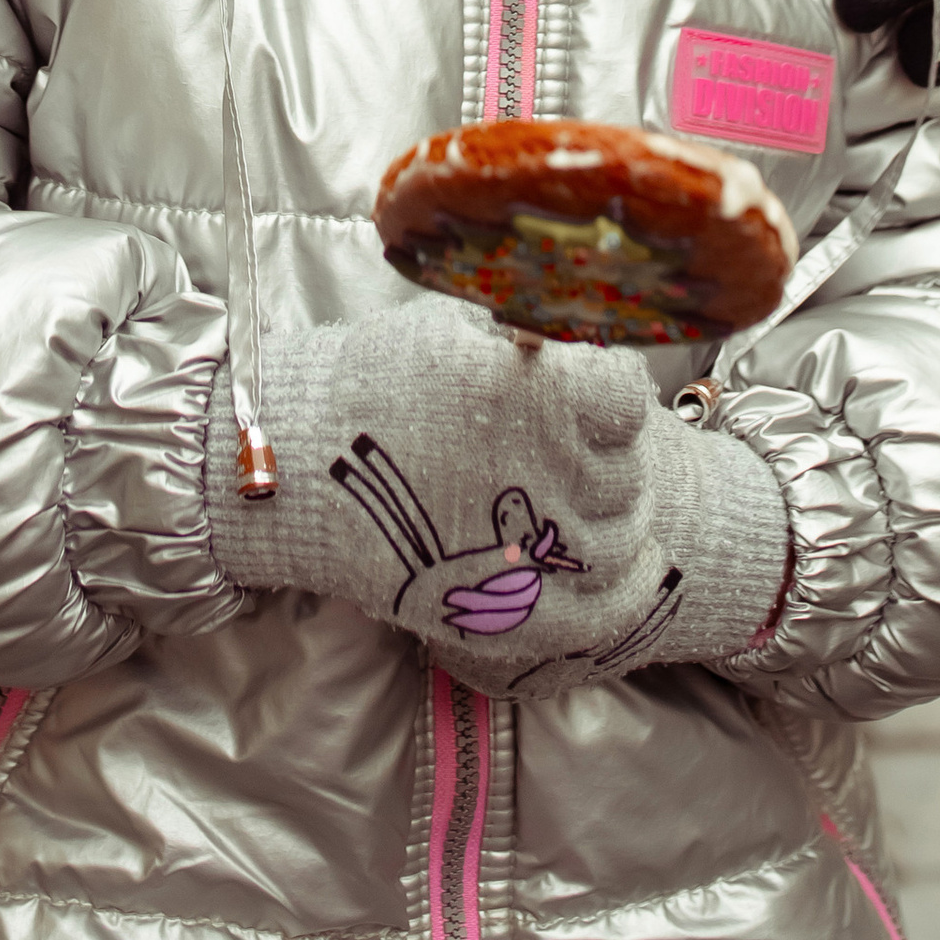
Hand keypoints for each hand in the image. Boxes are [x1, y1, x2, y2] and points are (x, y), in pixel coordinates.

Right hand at [205, 297, 788, 697]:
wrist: (298, 465)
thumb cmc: (369, 384)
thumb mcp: (445, 329)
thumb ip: (514, 335)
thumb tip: (562, 328)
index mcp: (533, 393)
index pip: (623, 394)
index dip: (616, 388)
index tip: (600, 386)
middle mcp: (543, 470)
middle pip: (626, 469)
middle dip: (612, 455)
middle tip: (585, 447)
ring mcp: (529, 546)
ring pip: (618, 538)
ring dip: (622, 518)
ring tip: (599, 502)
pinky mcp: (507, 606)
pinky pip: (600, 611)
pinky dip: (633, 592)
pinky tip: (642, 569)